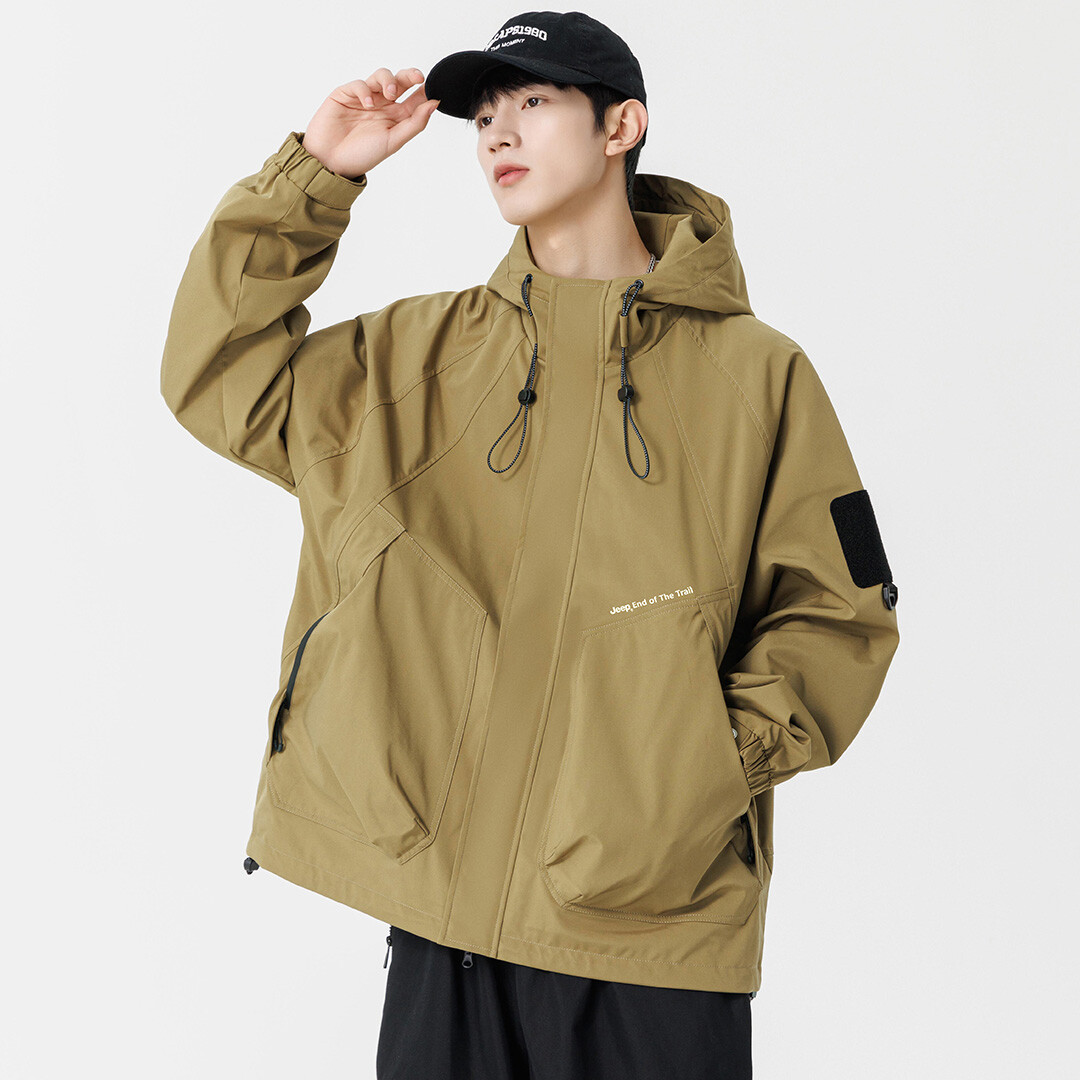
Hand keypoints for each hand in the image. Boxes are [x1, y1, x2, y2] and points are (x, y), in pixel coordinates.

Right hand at [302, 68, 439, 178]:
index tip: (434, 86)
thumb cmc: (362, 155)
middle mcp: (382, 105)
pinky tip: (367, 105)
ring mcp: (364, 98)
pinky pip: (359, 84)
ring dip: (388, 81)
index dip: (424, 90)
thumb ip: (415, 123)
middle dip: (409, 76)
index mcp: (396, 117)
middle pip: (399, 82)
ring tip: (389, 94)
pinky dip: (365, 91)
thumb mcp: (394, 141)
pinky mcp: (345, 94)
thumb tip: (434, 103)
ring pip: (380, 76)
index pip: (414, 98)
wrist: (331, 162)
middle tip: (417, 77)